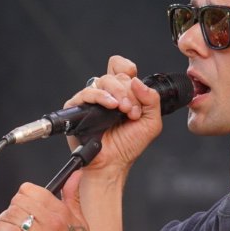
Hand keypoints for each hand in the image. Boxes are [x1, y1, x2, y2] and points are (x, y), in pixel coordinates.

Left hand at [0, 176, 111, 230]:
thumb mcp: (80, 221)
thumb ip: (72, 196)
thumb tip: (75, 175)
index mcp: (62, 212)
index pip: (31, 190)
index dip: (21, 196)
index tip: (21, 205)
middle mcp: (51, 222)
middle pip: (18, 201)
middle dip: (10, 209)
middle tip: (11, 219)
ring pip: (11, 216)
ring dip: (2, 221)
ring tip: (3, 229)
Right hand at [65, 55, 164, 176]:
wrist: (113, 163)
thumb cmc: (128, 146)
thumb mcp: (151, 121)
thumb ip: (152, 99)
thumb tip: (137, 81)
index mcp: (122, 93)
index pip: (121, 67)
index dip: (127, 70)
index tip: (135, 86)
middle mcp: (107, 94)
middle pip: (116, 75)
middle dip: (128, 92)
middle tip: (132, 110)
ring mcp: (92, 100)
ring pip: (103, 81)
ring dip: (118, 94)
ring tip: (124, 111)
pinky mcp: (78, 108)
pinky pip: (87, 93)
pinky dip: (101, 97)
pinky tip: (111, 106)